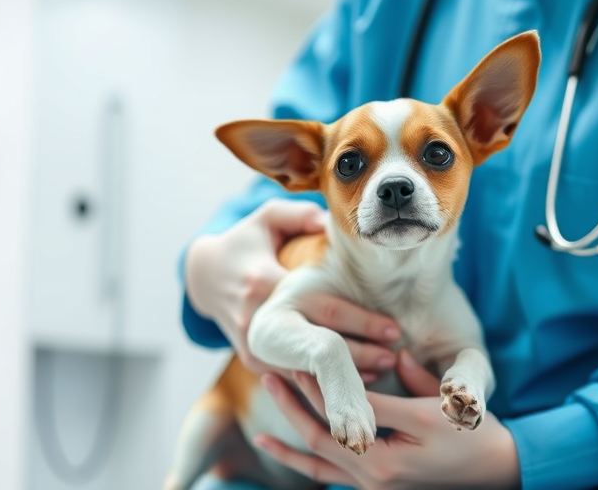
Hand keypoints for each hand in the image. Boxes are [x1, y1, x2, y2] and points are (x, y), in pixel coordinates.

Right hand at [184, 199, 401, 381]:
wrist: (204, 274)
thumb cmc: (245, 241)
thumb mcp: (267, 218)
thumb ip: (300, 215)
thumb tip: (332, 221)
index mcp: (265, 281)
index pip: (324, 307)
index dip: (362, 321)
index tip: (393, 328)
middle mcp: (257, 317)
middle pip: (318, 345)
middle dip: (360, 356)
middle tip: (393, 356)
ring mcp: (251, 341)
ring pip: (304, 369)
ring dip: (340, 377)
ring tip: (378, 373)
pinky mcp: (251, 356)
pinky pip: (289, 376)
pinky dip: (317, 382)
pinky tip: (346, 381)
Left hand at [255, 349, 520, 489]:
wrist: (499, 471)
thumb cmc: (474, 435)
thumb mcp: (439, 407)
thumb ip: (405, 382)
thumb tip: (390, 353)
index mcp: (385, 457)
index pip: (340, 414)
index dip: (317, 385)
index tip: (298, 359)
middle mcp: (372, 478)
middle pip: (319, 439)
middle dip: (290, 408)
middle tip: (267, 377)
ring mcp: (373, 488)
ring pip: (320, 468)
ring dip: (289, 450)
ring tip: (259, 437)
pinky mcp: (377, 488)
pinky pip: (334, 479)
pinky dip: (312, 467)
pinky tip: (295, 456)